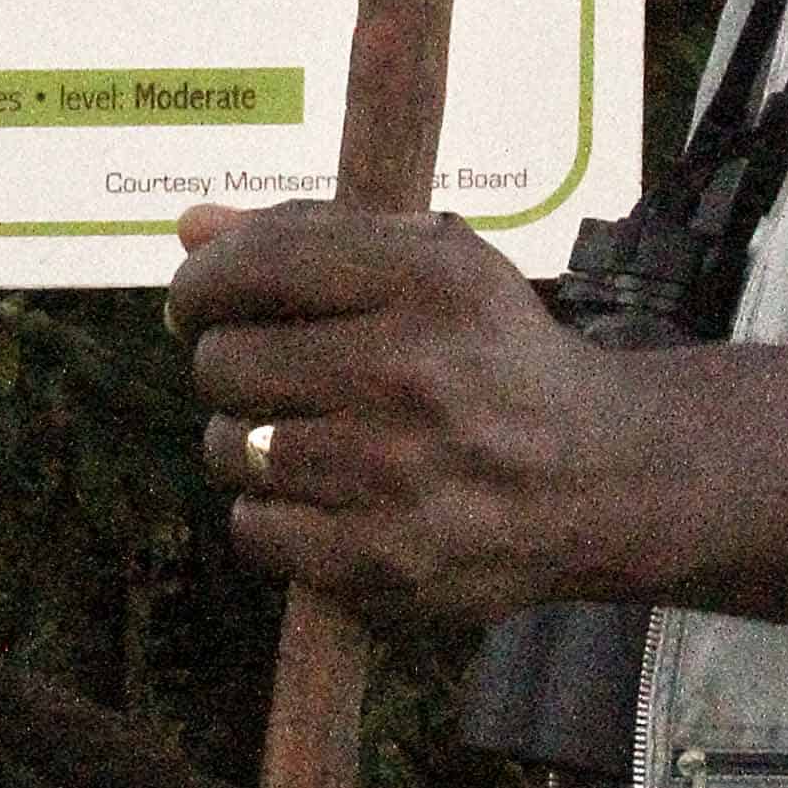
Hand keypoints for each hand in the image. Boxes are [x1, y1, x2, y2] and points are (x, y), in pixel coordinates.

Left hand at [170, 197, 646, 617]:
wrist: (599, 478)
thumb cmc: (496, 359)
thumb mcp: (436, 265)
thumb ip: (311, 233)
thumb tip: (188, 228)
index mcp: (427, 280)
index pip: (253, 266)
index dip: (201, 283)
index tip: (200, 301)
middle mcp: (411, 372)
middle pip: (224, 361)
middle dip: (229, 365)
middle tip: (269, 376)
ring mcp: (394, 474)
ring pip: (230, 447)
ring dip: (248, 442)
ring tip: (306, 438)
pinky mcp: (380, 559)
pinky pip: (252, 527)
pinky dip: (271, 514)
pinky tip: (325, 497)